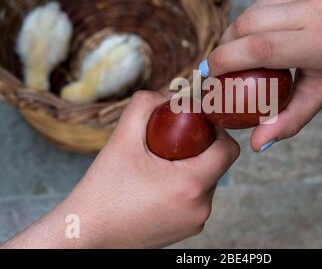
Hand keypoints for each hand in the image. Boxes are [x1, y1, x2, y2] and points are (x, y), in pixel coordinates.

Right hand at [2, 91, 238, 248]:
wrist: (86, 233)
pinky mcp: (188, 232)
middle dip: (200, 148)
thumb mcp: (121, 139)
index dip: (217, 130)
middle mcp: (201, 207)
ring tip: (161, 165)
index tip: (196, 123)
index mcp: (191, 185)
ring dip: (192, 168)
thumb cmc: (103, 190)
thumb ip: (145, 105)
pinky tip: (158, 185)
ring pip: (207, 182)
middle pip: (217, 165)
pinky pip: (196, 200)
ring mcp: (196, 222)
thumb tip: (169, 94)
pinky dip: (184, 187)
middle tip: (171, 141)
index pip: (228, 149)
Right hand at [203, 0, 321, 151]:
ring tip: (244, 48)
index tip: (210, 74)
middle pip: (248, 24)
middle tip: (222, 64)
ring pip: (251, 8)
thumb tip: (257, 145)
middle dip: (226, 45)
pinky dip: (256, 15)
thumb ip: (289, 120)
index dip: (226, 60)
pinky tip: (268, 27)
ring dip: (239, 30)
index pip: (261, 48)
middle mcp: (317, 8)